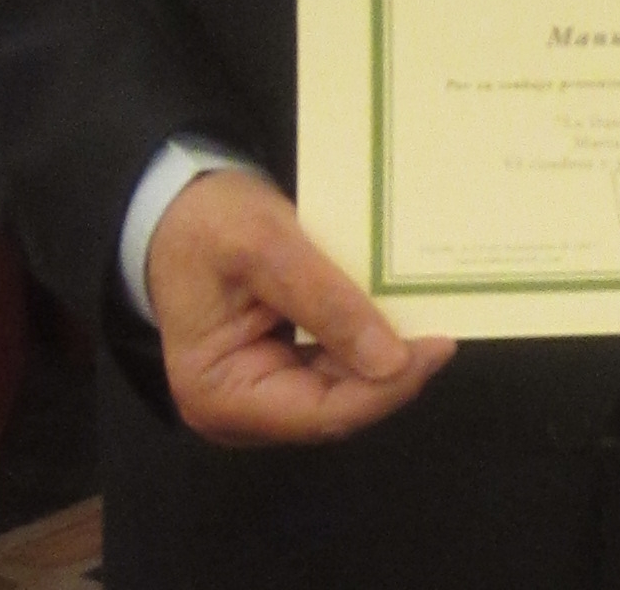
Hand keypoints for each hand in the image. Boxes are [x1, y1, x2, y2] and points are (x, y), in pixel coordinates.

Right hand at [143, 167, 454, 444]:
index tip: (437, 346)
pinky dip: (363, 343)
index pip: (322, 414)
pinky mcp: (276, 369)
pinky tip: (397, 315)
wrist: (176, 206)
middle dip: (389, 372)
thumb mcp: (267, 247)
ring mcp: (258, 393)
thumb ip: (325, 302)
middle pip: (335, 407)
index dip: (386, 388)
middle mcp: (237, 411)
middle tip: (443, 327)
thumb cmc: (208, 222)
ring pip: (340, 390)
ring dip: (382, 358)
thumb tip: (392, 362)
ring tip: (430, 318)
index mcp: (220, 394)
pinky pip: (331, 367)